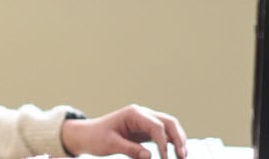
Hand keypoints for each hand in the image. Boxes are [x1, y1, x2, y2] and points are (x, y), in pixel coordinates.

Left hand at [60, 104, 187, 158]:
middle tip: (182, 156)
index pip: (156, 126)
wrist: (86, 135)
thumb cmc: (95, 137)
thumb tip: (150, 157)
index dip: (163, 144)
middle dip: (178, 138)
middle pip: (168, 122)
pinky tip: (175, 153)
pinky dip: (170, 142)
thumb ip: (130, 149)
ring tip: (182, 156)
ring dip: (177, 140)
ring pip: (168, 127)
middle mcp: (142, 114)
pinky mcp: (144, 130)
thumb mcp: (110, 144)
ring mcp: (144, 121)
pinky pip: (162, 134)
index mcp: (133, 114)